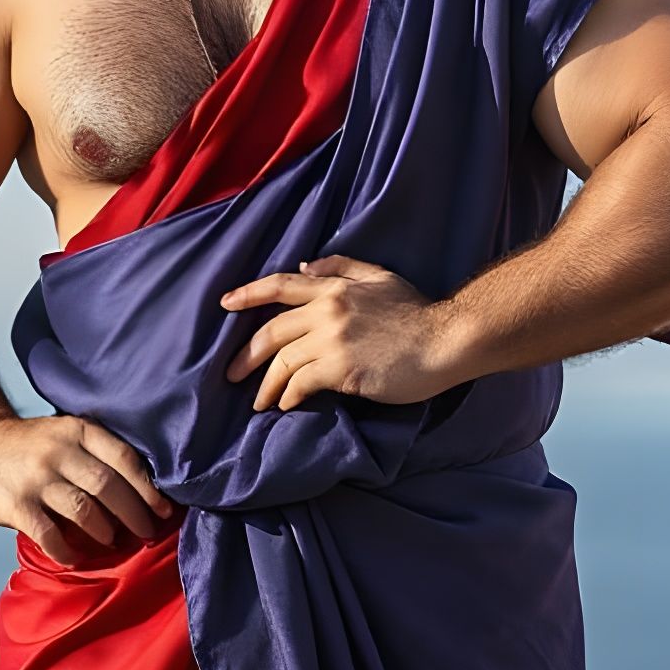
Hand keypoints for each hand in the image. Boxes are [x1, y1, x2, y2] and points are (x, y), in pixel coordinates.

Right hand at [0, 414, 174, 565]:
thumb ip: (93, 453)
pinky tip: (75, 556)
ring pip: (84, 510)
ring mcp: (36, 478)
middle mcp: (58, 451)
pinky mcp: (15, 504)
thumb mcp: (63, 432)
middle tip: (147, 533)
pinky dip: (67, 551)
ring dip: (104, 531)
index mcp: (76, 431)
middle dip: (134, 514)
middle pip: (108, 486)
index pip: (123, 457)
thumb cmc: (30, 445)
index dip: (148, 487)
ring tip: (112, 540)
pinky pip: (50, 535)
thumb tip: (142, 491)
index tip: (164, 509)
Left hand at [220, 253, 457, 411]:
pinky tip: (287, 405)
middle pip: (271, 330)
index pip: (281, 285)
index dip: (248, 293)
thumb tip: (308, 263)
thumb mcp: (381, 277)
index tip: (224, 304)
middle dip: (246, 355)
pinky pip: (300, 383)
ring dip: (266, 385)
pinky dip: (288, 396)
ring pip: (282, 361)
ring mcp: (332, 340)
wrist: (445, 340)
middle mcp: (327, 310)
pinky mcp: (341, 368)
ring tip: (259, 402)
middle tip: (232, 375)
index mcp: (334, 287)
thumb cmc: (417, 313)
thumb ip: (343, 267)